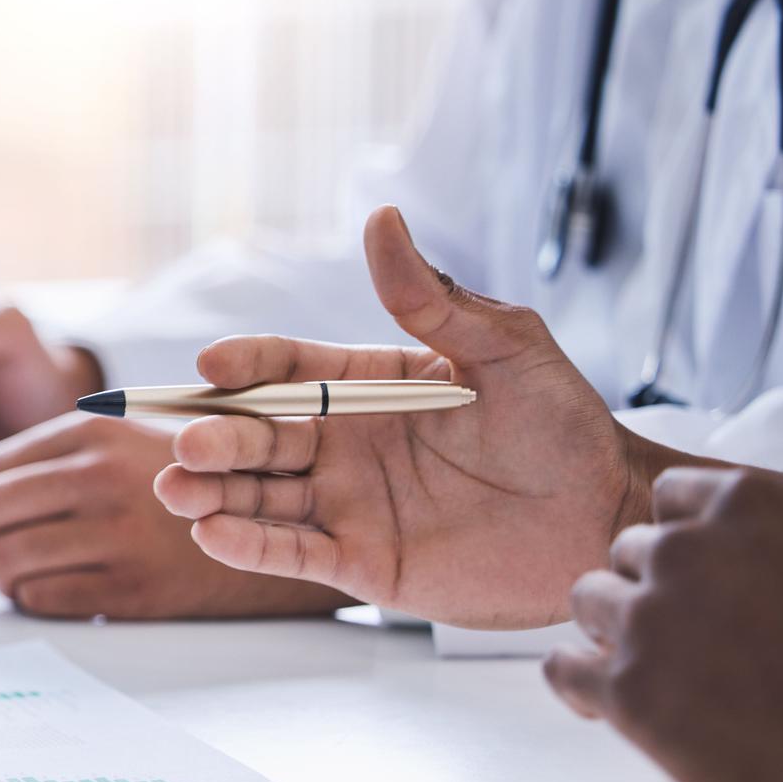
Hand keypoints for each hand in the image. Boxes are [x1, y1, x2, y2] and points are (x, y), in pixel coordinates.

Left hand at [0, 412, 353, 618]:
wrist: (291, 527)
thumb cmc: (207, 480)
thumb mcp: (143, 435)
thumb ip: (74, 447)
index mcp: (95, 433)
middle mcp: (99, 479)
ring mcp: (114, 535)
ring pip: (4, 559)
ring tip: (9, 575)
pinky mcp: (129, 589)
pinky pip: (40, 599)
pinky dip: (28, 600)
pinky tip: (45, 593)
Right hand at [154, 204, 699, 628]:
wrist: (606, 521)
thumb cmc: (564, 427)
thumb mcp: (505, 348)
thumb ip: (432, 298)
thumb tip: (381, 219)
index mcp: (371, 384)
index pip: (292, 368)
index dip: (250, 367)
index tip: (212, 368)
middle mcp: (348, 442)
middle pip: (261, 435)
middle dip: (217, 437)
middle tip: (184, 442)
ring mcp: (351, 503)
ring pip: (260, 495)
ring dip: (211, 491)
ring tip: (175, 489)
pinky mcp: (363, 563)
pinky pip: (294, 553)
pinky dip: (250, 546)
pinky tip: (213, 533)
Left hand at [545, 468, 782, 781]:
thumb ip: (771, 537)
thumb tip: (751, 546)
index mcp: (749, 508)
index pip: (671, 496)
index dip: (686, 538)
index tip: (708, 571)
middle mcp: (689, 553)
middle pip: (628, 551)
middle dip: (654, 586)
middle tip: (696, 633)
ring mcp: (651, 619)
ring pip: (588, 599)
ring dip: (615, 628)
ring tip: (663, 667)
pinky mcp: (628, 691)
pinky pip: (562, 668)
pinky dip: (578, 681)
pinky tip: (603, 700)